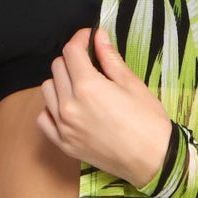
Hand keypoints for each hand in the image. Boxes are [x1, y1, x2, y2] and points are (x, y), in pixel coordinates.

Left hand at [35, 28, 173, 185]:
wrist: (153, 161)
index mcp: (87, 86)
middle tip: (90, 63)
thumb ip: (110, 58)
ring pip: (47, 90)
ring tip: (80, 86)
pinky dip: (52, 108)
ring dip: (61, 82)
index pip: (71, 51)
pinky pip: (44, 118)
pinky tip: (69, 107)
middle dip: (73, 59)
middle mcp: (69, 105)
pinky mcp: (64, 144)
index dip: (80, 39)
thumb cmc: (148, 122)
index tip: (89, 38)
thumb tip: (98, 36)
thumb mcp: (132, 84)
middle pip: (58, 67)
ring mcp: (64, 126)